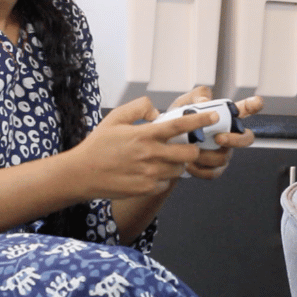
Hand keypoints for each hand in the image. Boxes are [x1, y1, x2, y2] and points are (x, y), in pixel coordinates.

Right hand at [69, 96, 217, 198]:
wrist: (82, 174)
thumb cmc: (99, 144)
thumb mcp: (115, 117)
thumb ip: (139, 108)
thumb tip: (158, 112)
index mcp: (145, 134)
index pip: (180, 126)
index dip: (200, 119)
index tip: (214, 116)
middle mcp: (150, 155)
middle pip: (189, 152)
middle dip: (192, 148)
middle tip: (185, 146)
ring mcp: (149, 174)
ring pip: (179, 169)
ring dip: (177, 163)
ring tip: (162, 158)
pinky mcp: (146, 188)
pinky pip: (166, 182)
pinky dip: (163, 177)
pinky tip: (149, 172)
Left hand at [168, 86, 262, 179]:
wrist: (165, 144)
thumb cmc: (177, 120)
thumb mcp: (183, 103)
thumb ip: (196, 97)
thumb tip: (205, 101)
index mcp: (224, 116)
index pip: (245, 109)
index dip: (253, 106)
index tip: (257, 102)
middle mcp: (230, 135)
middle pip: (246, 138)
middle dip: (236, 139)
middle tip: (219, 137)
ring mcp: (224, 153)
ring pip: (225, 157)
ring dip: (208, 155)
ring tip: (191, 152)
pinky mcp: (215, 168)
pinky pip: (213, 172)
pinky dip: (199, 169)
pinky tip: (188, 164)